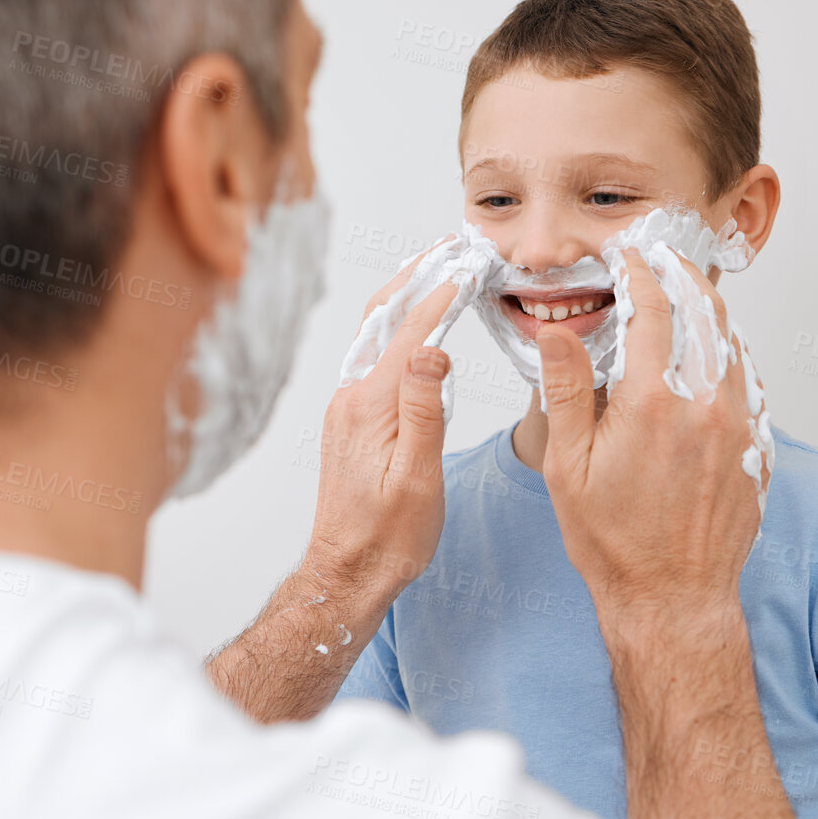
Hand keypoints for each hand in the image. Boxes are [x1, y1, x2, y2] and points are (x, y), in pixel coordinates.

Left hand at [307, 251, 459, 597]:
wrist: (348, 572)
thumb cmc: (388, 537)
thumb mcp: (418, 479)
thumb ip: (424, 410)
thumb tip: (432, 349)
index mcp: (371, 407)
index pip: (411, 334)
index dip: (443, 294)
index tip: (470, 263)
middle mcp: (351, 398)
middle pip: (382, 318)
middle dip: (417, 276)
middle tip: (451, 246)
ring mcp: (347, 408)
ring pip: (375, 335)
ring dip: (406, 297)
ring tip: (438, 269)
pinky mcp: (351, 420)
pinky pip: (373, 358)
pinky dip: (397, 329)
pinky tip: (415, 325)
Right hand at [535, 247, 765, 626]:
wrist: (672, 598)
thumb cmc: (614, 543)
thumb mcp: (568, 466)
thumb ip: (565, 389)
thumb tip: (555, 330)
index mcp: (653, 404)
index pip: (652, 310)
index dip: (640, 271)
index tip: (628, 255)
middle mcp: (705, 406)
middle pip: (704, 312)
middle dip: (682, 274)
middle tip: (663, 254)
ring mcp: (739, 427)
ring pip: (731, 343)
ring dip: (708, 309)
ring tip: (686, 291)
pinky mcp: (756, 449)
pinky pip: (748, 382)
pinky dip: (728, 353)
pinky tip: (710, 352)